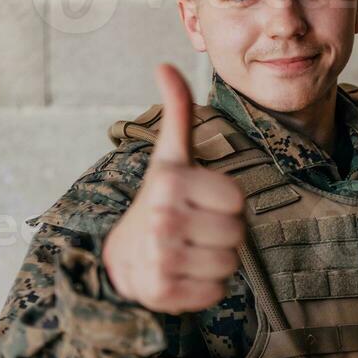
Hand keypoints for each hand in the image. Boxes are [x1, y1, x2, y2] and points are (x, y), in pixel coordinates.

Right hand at [102, 64, 245, 313]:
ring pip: (230, 265)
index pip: (237, 199)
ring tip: (188, 251)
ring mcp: (161, 259)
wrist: (120, 258)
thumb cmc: (159, 202)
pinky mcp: (163, 293)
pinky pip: (215, 292)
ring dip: (215, 261)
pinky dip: (204, 288)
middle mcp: (162, 219)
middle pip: (238, 234)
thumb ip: (177, 113)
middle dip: (223, 234)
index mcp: (170, 182)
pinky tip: (182, 275)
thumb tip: (166, 64)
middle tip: (194, 230)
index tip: (200, 202)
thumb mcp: (169, 158)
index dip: (225, 203)